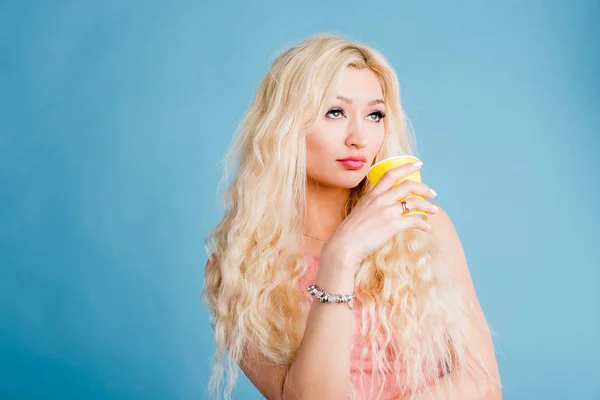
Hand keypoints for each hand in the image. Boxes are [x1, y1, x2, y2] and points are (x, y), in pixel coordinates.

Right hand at [323, 161, 438, 267]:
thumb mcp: (361, 211)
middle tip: (433, 193)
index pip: (391, 174)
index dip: (407, 167)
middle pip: (408, 186)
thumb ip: (373, 206)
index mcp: (372, 195)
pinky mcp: (392, 225)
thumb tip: (385, 208)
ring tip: (435, 210)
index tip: (418, 164)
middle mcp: (381, 200)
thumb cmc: (351, 232)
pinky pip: (414, 221)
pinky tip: (427, 228)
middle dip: (424, 188)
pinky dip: (423, 224)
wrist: (344, 245)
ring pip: (414, 202)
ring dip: (428, 206)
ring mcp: (387, 212)